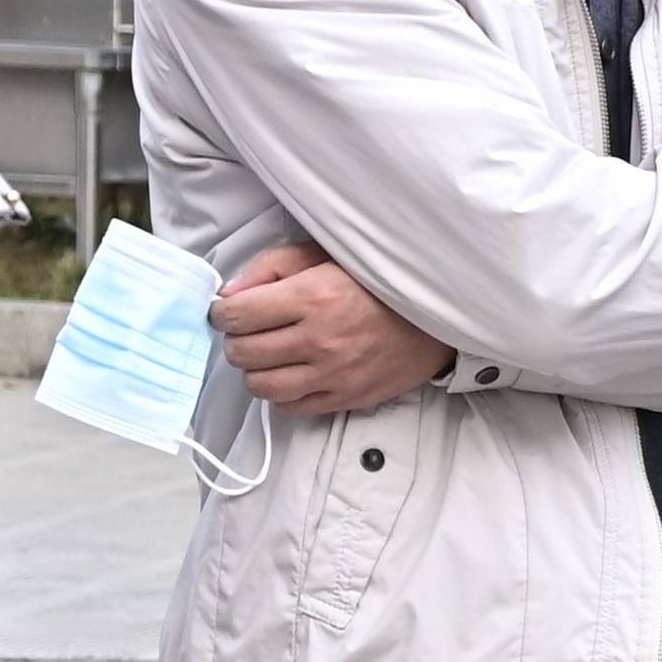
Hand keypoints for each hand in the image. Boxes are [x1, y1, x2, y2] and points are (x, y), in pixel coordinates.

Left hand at [212, 242, 453, 417]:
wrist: (439, 315)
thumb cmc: (380, 281)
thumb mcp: (326, 254)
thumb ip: (272, 267)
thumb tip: (229, 294)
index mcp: (313, 296)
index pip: (236, 316)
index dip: (222, 313)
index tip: (228, 311)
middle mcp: (320, 339)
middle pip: (242, 353)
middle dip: (237, 339)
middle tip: (249, 330)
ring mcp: (334, 374)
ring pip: (260, 386)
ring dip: (255, 369)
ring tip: (267, 354)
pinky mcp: (346, 397)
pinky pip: (291, 407)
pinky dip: (282, 392)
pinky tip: (291, 373)